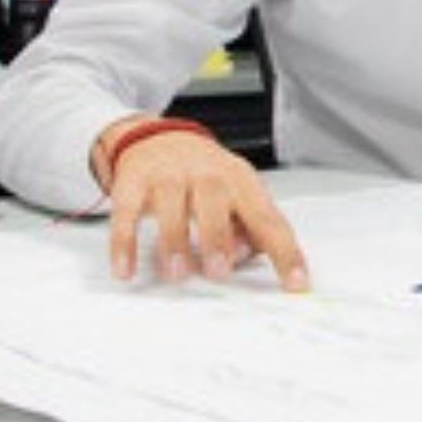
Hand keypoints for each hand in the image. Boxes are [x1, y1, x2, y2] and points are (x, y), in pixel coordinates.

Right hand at [99, 119, 307, 290]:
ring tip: (177, 273)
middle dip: (218, 236)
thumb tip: (248, 257)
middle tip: (220, 271)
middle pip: (216, 199)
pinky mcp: (133, 183)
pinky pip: (126, 213)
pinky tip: (126, 269)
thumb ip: (246, 228)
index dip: (284, 251)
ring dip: (174, 240)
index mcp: (242, 180)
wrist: (160, 139)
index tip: (296, 282)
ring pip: (172, 203)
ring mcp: (168, 175)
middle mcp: (207, 173)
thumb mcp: (235, 195)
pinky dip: (124, 243)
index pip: (269, 217)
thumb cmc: (205, 176)